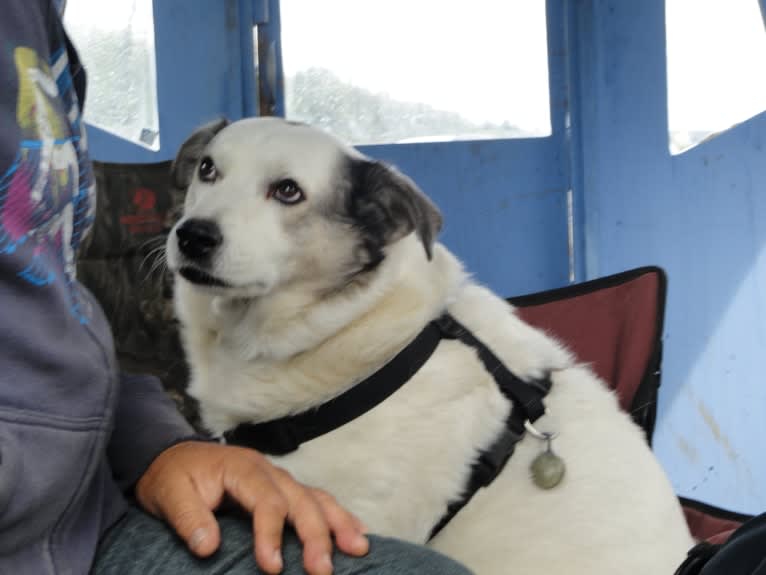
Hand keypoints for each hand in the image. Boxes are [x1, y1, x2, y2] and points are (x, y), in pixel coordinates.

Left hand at [135, 441, 368, 574]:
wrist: (171, 456)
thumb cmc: (172, 475)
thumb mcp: (168, 494)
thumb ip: (189, 518)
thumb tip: (209, 546)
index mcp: (242, 468)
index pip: (267, 501)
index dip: (272, 535)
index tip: (272, 568)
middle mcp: (267, 470)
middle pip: (300, 500)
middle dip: (315, 534)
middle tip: (322, 570)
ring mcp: (278, 477)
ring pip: (315, 497)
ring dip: (338, 523)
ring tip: (357, 548)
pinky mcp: (282, 489)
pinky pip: (315, 499)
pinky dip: (336, 515)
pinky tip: (355, 532)